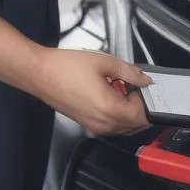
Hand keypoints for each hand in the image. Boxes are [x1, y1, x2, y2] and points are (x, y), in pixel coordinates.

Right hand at [31, 48, 152, 134]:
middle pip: (135, 125)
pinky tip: (111, 93)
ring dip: (129, 111)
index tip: (148, 87)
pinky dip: (118, 113)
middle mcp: (103, 124)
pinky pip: (111, 125)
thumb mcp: (105, 62)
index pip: (142, 116)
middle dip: (141, 107)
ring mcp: (94, 126)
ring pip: (124, 127)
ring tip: (121, 87)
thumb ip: (130, 72)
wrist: (39, 73)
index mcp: (109, 109)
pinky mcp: (87, 124)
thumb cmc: (66, 68)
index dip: (149, 102)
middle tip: (136, 85)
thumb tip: (145, 80)